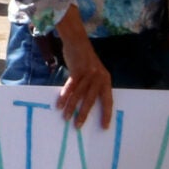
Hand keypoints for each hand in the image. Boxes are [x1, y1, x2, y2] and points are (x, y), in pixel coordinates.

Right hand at [53, 11, 112, 129]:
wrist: (78, 42)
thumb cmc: (86, 59)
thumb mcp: (95, 72)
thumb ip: (94, 85)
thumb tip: (88, 104)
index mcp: (106, 80)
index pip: (108, 100)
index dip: (106, 114)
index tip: (104, 126)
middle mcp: (99, 78)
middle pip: (91, 100)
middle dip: (84, 114)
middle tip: (78, 126)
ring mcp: (88, 74)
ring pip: (79, 95)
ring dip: (71, 107)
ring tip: (66, 118)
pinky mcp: (77, 71)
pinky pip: (70, 86)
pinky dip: (64, 96)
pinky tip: (60, 104)